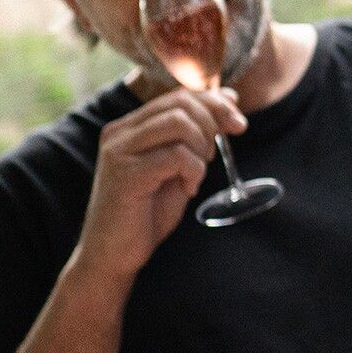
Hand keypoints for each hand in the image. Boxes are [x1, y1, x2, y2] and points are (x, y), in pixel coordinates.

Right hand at [75, 86, 241, 286]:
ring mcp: (119, 151)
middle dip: (213, 124)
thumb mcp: (178, 166)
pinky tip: (187, 189)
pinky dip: (193, 170)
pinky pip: (176, 155)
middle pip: (181, 103)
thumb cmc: (146, 213)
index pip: (179, 96)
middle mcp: (119, 132)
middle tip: (213, 155)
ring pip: (179, 123)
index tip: (238, 124)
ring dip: (201, 147)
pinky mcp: (125, 174)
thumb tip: (229, 97)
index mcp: (130, 126)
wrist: (114, 256)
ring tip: (196, 173)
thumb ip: (199, 132)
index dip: (215, 103)